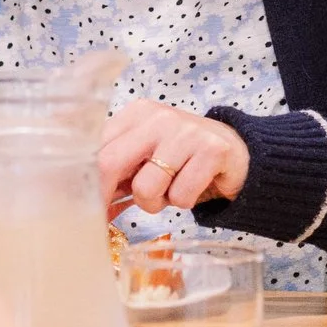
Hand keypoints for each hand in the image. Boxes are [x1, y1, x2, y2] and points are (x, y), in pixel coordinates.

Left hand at [98, 100, 248, 214]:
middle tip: (113, 212)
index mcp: (136, 114)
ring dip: (156, 203)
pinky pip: (181, 196)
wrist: (238, 153)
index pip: (96, 148)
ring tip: (170, 191)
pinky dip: (185, 202)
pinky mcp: (212, 150)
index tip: (87, 207)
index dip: (88, 183)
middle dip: (108, 195)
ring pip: (146, 187)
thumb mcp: (147, 157)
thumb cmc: (183, 159)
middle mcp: (158, 117)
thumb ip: (118, 172)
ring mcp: (185, 131)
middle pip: (110, 163)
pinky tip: (194, 187)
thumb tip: (88, 207)